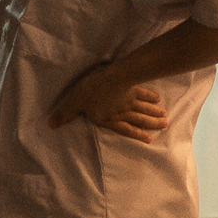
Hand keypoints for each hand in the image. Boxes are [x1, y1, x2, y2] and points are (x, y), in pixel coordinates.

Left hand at [49, 64, 170, 143]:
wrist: (111, 77)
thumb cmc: (91, 91)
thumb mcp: (74, 102)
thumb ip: (65, 114)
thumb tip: (52, 125)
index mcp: (109, 118)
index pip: (124, 129)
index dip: (137, 135)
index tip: (149, 140)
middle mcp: (122, 112)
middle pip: (139, 119)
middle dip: (151, 124)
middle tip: (164, 125)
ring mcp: (129, 99)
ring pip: (144, 109)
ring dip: (154, 114)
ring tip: (165, 118)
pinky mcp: (132, 87)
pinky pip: (143, 93)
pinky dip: (151, 97)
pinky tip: (158, 99)